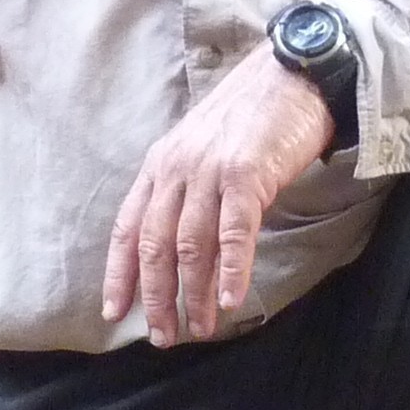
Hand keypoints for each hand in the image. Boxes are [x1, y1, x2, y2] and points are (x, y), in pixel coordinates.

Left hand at [100, 54, 341, 346]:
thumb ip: (188, 189)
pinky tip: (229, 300)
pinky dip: (230, 270)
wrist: (295, 74)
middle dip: (156, 296)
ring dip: (193, 294)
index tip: (115, 311)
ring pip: (191, 246)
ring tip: (200, 328)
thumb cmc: (254, 115)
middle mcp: (177, 168)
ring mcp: (210, 171)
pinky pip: (233, 232)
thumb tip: (184, 244)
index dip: (120, 274)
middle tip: (162, 336)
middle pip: (155, 244)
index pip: (128, 228)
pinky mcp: (247, 174)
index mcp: (161, 163)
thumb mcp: (204, 148)